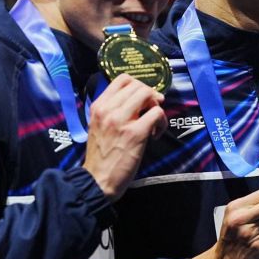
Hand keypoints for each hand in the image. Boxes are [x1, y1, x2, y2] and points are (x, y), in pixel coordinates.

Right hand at [83, 74, 165, 200]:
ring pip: (149, 96)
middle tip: (152, 112)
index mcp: (99, 106)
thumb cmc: (100, 155)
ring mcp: (121, 120)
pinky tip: (154, 135)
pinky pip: (157, 114)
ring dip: (157, 108)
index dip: (139, 86)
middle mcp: (108, 109)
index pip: (122, 79)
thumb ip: (112, 111)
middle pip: (139, 86)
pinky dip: (161, 123)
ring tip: (153, 124)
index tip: (143, 100)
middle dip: (151, 97)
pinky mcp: (136, 133)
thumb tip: (138, 102)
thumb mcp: (99, 126)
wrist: (97, 179)